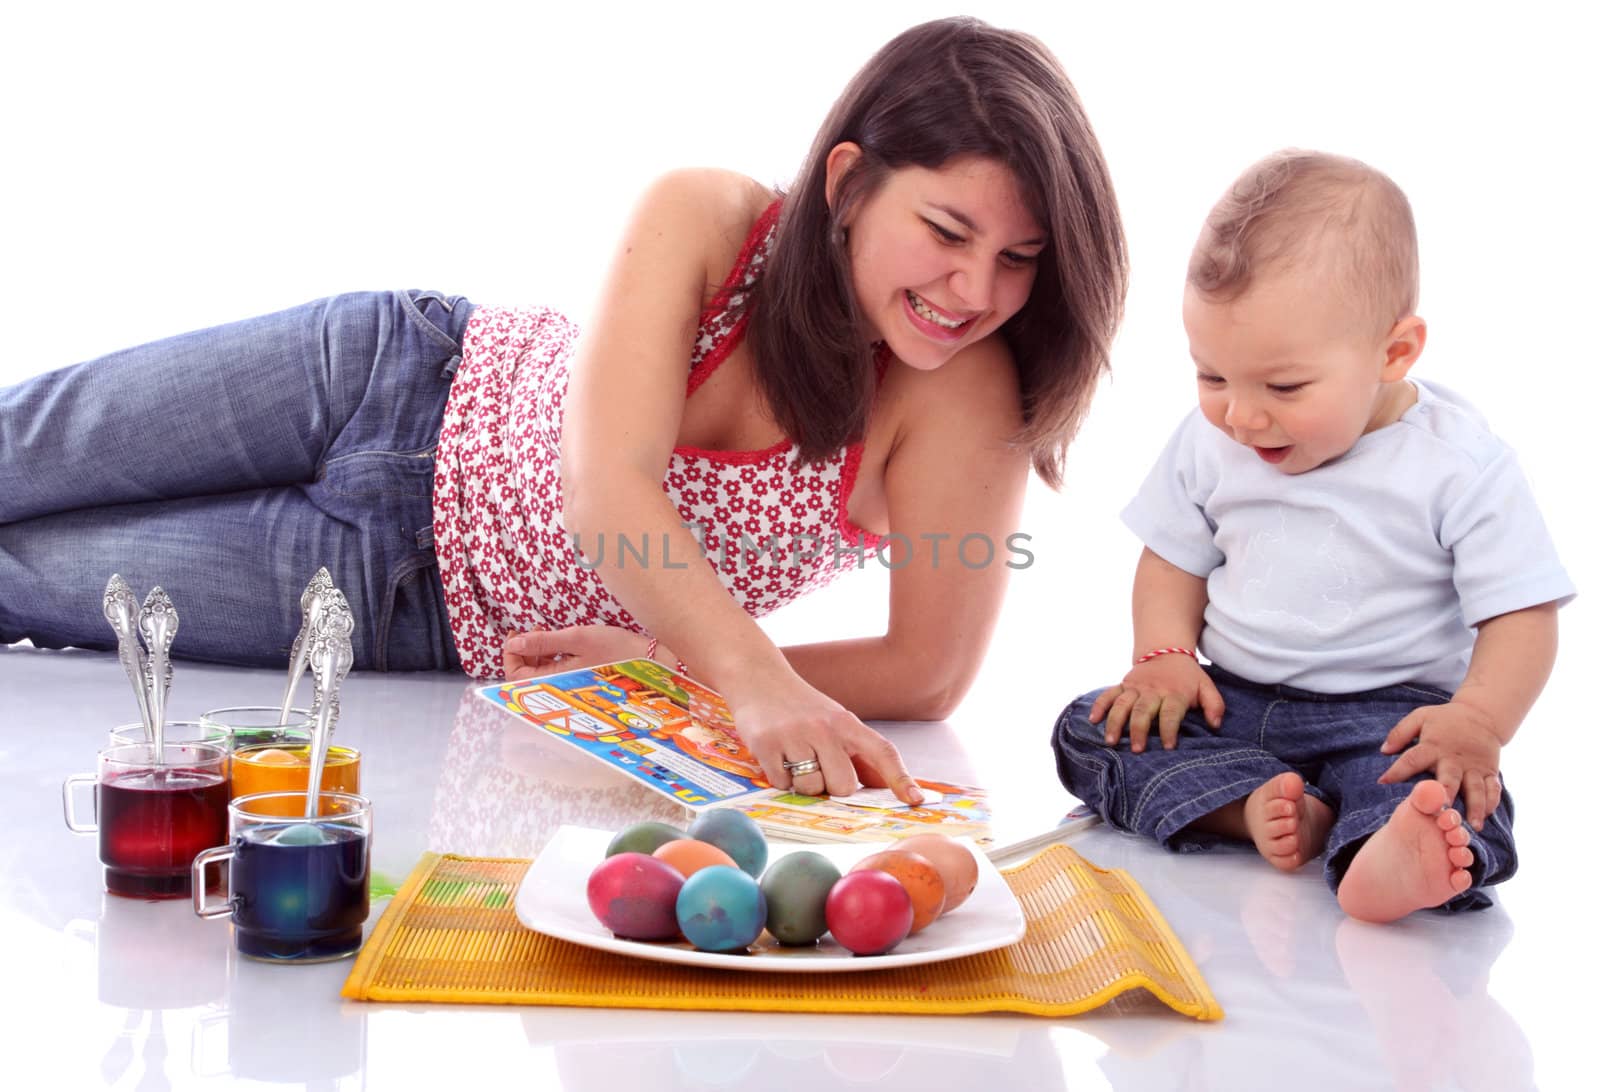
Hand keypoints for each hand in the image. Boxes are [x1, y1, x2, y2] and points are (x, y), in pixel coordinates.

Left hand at [501, 625, 649, 680]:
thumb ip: (544, 641)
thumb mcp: (579, 639)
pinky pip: (557, 671)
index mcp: (557, 681)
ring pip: (542, 673)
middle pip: (527, 676)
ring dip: (538, 652)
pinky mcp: (582, 680)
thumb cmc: (620, 651)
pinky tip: (562, 643)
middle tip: (532, 629)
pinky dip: (553, 656)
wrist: (654, 665)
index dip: (509, 655)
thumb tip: (513, 642)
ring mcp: (572, 685)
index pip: (516, 677)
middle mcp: (561, 688)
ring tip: (547, 632)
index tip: (514, 633)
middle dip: (523, 652)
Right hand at [728, 672, 923, 805]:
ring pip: (811, 788)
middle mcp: (824, 727)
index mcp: (846, 722)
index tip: (916, 800)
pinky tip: (777, 757)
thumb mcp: (834, 721)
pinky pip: (782, 784)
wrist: (758, 677)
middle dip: (832, 787)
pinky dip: (780, 779)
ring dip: (803, 784)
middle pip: (844, 785)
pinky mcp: (766, 744)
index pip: (882, 752)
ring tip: (794, 760)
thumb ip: (857, 753)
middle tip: (818, 768)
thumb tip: (885, 787)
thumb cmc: (802, 708)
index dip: (901, 778)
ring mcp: (795, 735)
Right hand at [1088, 655, 1224, 752]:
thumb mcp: (1206, 687)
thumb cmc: (1188, 677)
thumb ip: (1214, 705)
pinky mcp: (1123, 684)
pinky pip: (1108, 694)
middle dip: (1138, 730)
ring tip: (1111, 741)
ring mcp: (1135, 687)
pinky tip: (1093, 720)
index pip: (1170, 713)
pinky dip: (1099, 705)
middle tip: (1136, 750)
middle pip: (1143, 710)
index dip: (1169, 730)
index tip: (1168, 747)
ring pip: (1122, 704)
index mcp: (1174, 693)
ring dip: (1115, 722)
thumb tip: (1216, 725)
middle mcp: (1152, 690)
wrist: (1166, 651)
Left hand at [1378, 700, 1503, 829]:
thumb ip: (1401, 733)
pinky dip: (1491, 802)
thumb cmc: (1444, 720)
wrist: (1481, 715)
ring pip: (1475, 789)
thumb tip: (1384, 750)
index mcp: (1433, 747)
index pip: (1412, 759)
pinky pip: (1493, 788)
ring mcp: (1474, 767)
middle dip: (1445, 796)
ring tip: (1472, 826)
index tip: (1383, 782)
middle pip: (1449, 780)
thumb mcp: (1420, 717)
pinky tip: (1486, 816)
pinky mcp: (1489, 771)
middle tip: (1440, 814)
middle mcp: (1454, 760)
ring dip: (1474, 807)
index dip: (1397, 770)